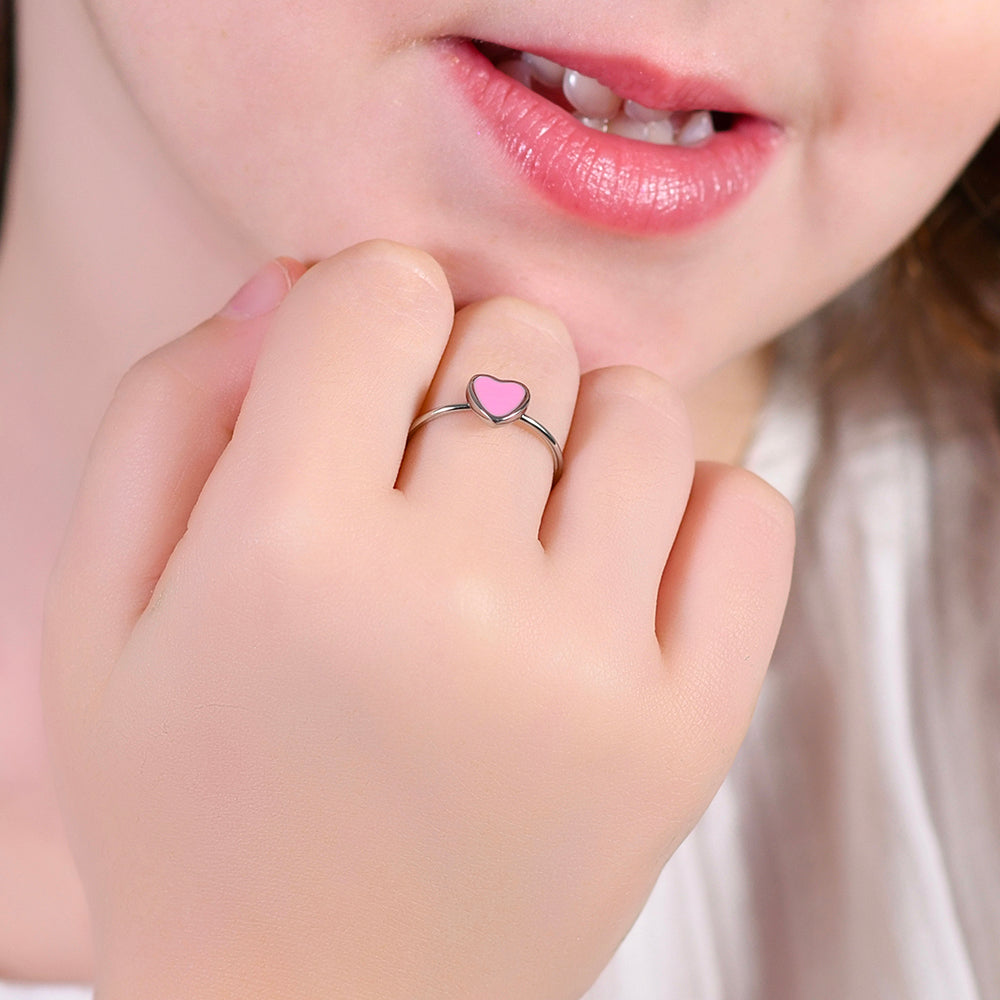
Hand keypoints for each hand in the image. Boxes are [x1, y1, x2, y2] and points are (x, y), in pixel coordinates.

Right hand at [42, 241, 793, 999]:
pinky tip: (611, 562)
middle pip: (517, 337)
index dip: (361, 311)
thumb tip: (289, 279)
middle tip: (426, 469)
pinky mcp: (692, 733)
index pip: (378, 290)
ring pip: (643, 406)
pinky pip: (748, 513)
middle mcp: (457, 602)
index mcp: (287, 557)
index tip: (357, 375)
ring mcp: (596, 673)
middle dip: (463, 371)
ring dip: (577, 431)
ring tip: (518, 520)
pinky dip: (688, 504)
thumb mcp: (103, 612)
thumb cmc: (196, 813)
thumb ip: (167, 412)